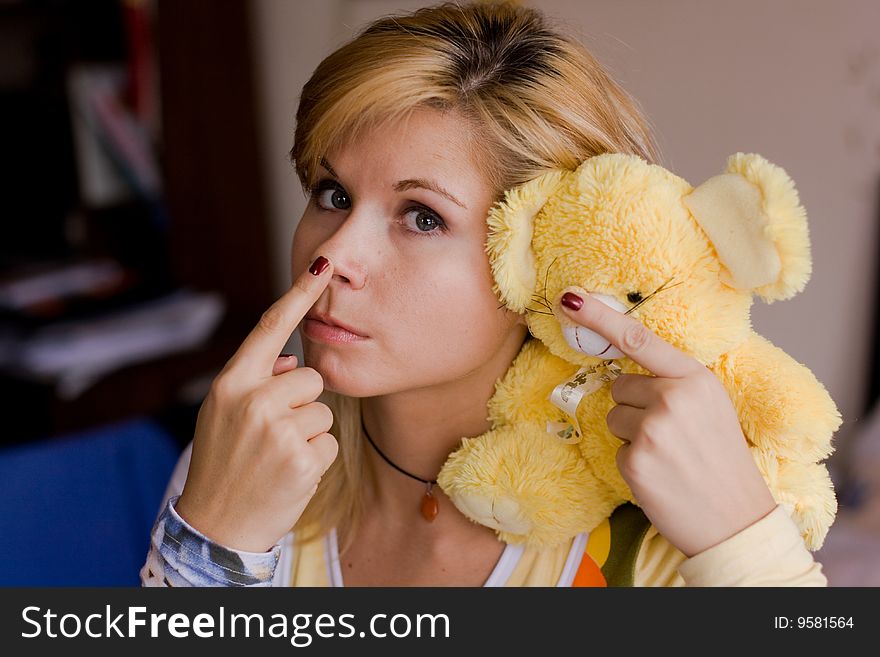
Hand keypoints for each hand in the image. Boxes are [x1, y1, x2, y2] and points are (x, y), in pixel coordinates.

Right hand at [175, 256, 338, 552]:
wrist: (217, 526)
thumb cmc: (224, 464)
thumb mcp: (224, 416)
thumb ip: (256, 383)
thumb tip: (291, 361)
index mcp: (231, 384)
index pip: (269, 328)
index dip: (298, 295)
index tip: (322, 266)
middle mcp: (252, 400)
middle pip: (311, 378)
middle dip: (303, 403)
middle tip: (275, 435)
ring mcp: (277, 430)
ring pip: (323, 411)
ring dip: (310, 433)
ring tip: (279, 456)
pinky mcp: (302, 458)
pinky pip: (328, 443)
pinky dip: (316, 460)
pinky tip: (290, 474)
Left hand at [559, 287, 776, 557]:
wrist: (738, 522)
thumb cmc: (722, 462)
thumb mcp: (711, 407)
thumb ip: (674, 383)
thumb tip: (626, 373)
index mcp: (696, 378)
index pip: (639, 339)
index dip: (600, 318)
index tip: (570, 298)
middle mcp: (673, 397)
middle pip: (620, 387)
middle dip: (636, 409)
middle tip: (671, 437)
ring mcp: (652, 429)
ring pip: (613, 418)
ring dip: (632, 437)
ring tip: (668, 457)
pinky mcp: (635, 460)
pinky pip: (615, 450)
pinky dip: (632, 465)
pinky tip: (661, 477)